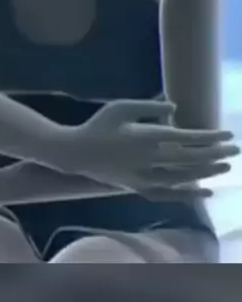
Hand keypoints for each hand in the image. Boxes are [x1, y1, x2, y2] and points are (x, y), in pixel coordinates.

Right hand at [49, 100, 238, 195]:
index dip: (209, 136)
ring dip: (206, 172)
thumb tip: (175, 109)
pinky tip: (205, 192)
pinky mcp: (139, 187)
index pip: (186, 138)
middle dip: (215, 153)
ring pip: (183, 177)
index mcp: (146, 136)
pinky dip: (188, 194)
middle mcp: (149, 159)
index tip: (228, 134)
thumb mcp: (120, 106)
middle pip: (190, 158)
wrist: (75, 153)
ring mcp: (144, 176)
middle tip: (236, 149)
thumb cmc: (97, 125)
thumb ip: (149, 107)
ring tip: (226, 167)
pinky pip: (169, 194)